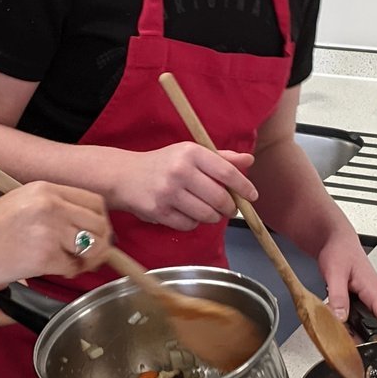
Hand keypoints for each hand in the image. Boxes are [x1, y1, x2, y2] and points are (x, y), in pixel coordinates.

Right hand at [0, 181, 111, 290]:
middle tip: (89, 255)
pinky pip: (73, 267)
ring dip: (87, 259)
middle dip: (100, 243)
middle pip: (99, 224)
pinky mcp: (44, 256)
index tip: (95, 233)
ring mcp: (49, 230)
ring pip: (91, 247)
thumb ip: (53, 207)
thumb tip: (86, 225)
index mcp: (45, 189)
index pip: (94, 202)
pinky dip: (69, 272)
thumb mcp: (21, 203)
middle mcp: (50, 205)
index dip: (99, 220)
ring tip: (71, 263)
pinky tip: (55, 270)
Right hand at [107, 142, 255, 229]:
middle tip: (230, 209)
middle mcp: (180, 171)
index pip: (226, 172)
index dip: (243, 186)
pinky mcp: (158, 211)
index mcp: (191, 153)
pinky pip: (189, 225)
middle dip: (229, 207)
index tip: (252, 196)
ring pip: (206, 214)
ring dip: (213, 217)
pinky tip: (189, 214)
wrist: (124, 176)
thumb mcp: (190, 153)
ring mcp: (168, 192)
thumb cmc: (163, 163)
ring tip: (209, 211)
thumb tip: (249, 161)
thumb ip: (221, 158)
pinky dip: (194, 223)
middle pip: (219, 197)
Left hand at [318, 232, 376, 337]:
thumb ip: (338, 296)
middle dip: (365, 339)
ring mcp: (366, 298)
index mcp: (375, 290)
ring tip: (340, 337)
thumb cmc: (340, 249)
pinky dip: (347, 324)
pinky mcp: (357, 299)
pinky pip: (356, 317)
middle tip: (349, 347)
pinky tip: (336, 325)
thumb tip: (340, 317)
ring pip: (366, 323)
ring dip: (354, 332)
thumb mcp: (335, 272)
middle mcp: (373, 296)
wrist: (335, 238)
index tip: (373, 350)